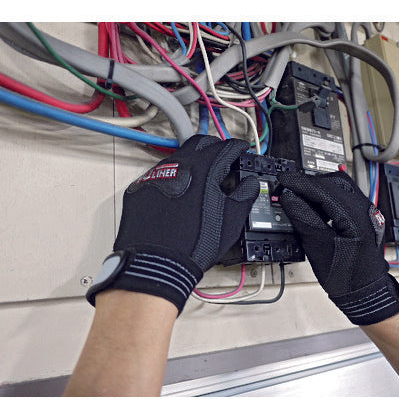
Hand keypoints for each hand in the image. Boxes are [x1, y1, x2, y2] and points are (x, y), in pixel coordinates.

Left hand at [87, 135, 259, 313]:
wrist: (156, 263)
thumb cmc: (193, 244)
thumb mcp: (231, 221)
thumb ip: (244, 196)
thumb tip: (250, 185)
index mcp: (203, 170)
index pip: (225, 147)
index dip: (238, 147)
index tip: (241, 149)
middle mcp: (177, 166)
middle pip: (199, 143)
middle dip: (214, 147)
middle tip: (223, 157)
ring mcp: (155, 176)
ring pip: (177, 157)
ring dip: (192, 161)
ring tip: (201, 176)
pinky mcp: (140, 189)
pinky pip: (159, 175)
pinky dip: (173, 178)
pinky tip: (178, 192)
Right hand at [277, 170, 398, 324]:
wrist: (364, 292)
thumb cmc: (345, 276)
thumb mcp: (317, 247)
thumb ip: (303, 218)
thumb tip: (289, 197)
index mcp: (355, 216)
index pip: (323, 189)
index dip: (300, 183)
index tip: (283, 180)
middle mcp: (365, 209)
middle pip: (334, 182)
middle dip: (309, 184)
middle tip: (288, 187)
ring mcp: (366, 212)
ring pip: (339, 188)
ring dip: (318, 190)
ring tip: (298, 198)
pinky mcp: (363, 217)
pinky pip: (343, 198)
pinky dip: (326, 198)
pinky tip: (314, 207)